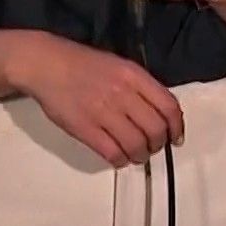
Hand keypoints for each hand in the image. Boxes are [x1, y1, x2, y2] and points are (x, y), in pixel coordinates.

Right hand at [8, 31, 184, 166]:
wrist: (48, 65)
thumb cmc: (85, 65)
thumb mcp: (120, 65)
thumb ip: (141, 86)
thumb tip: (159, 112)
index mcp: (134, 76)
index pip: (168, 106)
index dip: (176, 127)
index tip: (176, 138)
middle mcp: (123, 94)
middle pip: (155, 129)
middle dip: (158, 144)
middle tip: (152, 148)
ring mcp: (103, 112)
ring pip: (136, 145)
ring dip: (140, 155)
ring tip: (136, 155)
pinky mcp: (84, 128)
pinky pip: (112, 152)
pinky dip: (120, 160)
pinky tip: (119, 158)